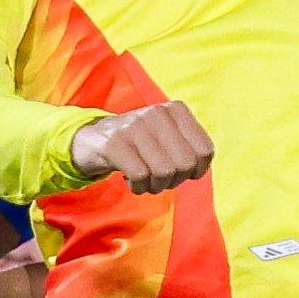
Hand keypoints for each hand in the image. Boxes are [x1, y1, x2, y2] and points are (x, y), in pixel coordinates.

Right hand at [72, 101, 212, 192]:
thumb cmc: (140, 145)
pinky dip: (138, 187)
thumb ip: (190, 149)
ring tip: (146, 181)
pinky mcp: (113, 142)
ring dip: (155, 186)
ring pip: (164, 172)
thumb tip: (197, 170)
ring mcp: (134, 126)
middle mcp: (156, 113)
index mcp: (175, 110)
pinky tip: (131, 181)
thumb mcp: (167, 137)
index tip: (181, 173)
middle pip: (185, 164)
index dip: (197, 171)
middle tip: (160, 179)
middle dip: (175, 180)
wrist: (93, 138)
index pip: (205, 151)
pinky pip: (140, 176)